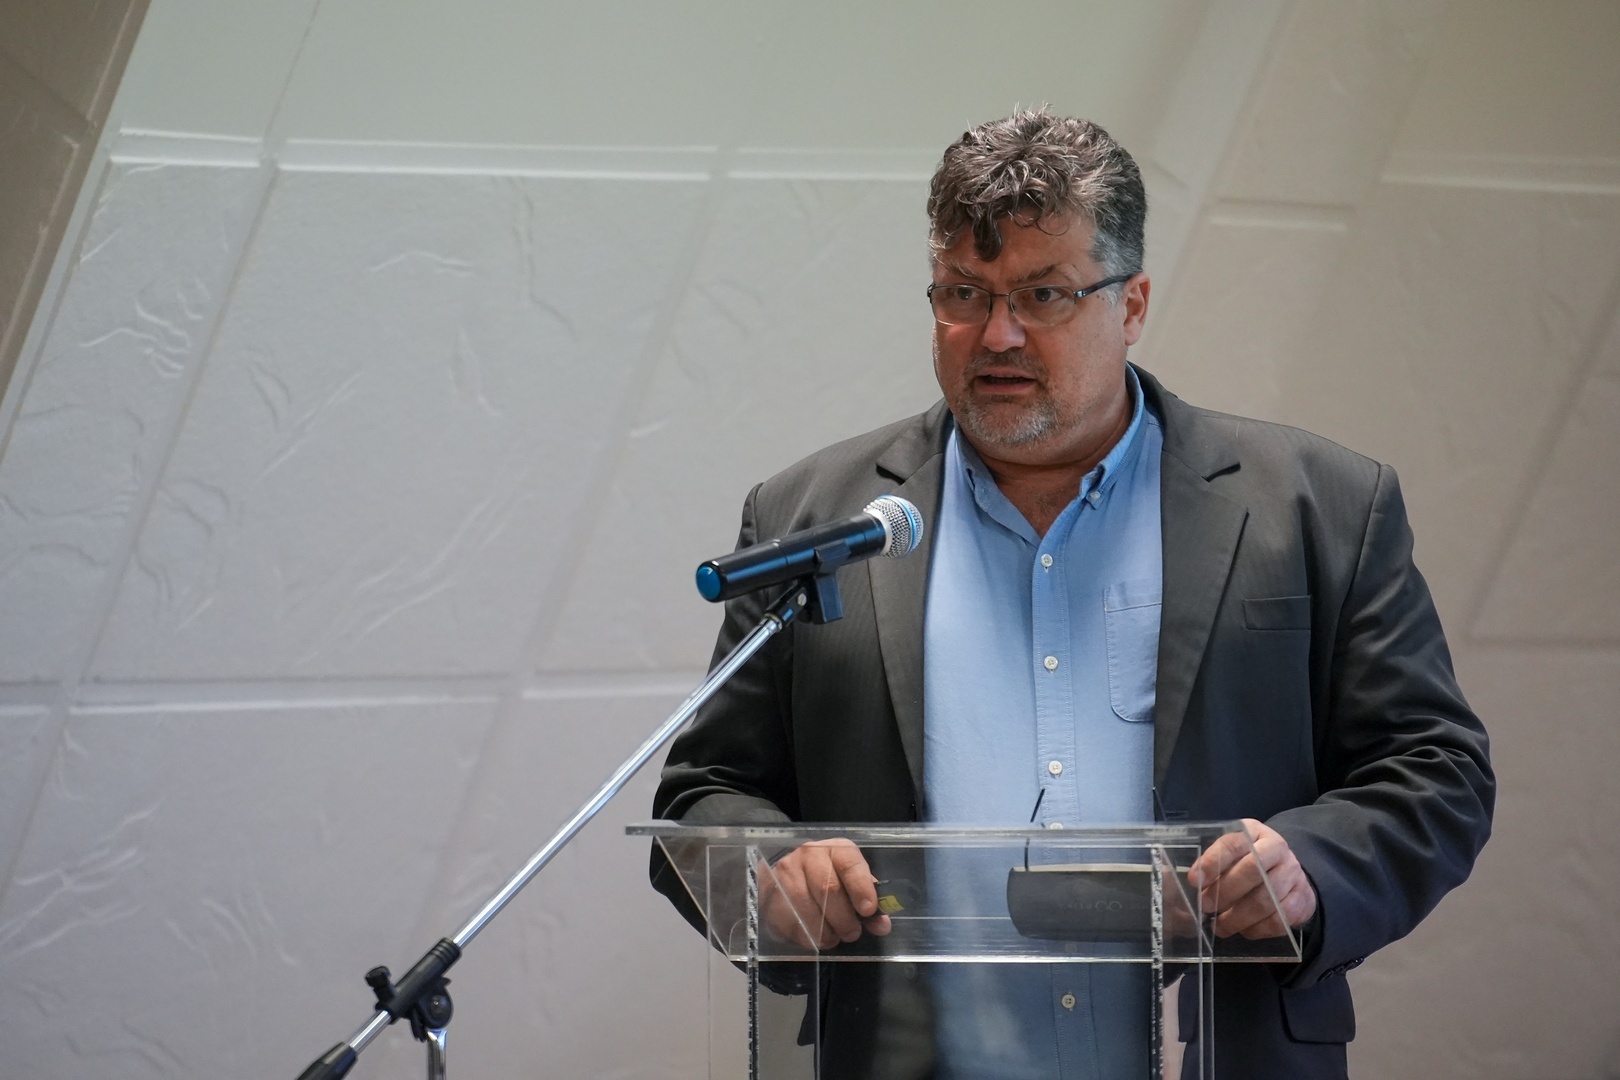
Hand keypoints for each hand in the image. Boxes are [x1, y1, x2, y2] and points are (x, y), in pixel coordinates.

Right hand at [757, 838, 891, 949]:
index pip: (849, 863)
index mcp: (835, 850)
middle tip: (852, 933)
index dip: (861, 887)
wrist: (791, 873)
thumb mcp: (852, 883)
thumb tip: (882, 925)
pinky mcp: (769, 892)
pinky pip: (787, 921)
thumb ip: (869, 902)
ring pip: (806, 909)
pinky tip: (813, 937)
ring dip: (824, 931)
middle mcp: (809, 854)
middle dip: (843, 918)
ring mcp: (786, 872)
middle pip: (827, 889)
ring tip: (833, 938)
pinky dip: (804, 937)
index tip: (868, 910)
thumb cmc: (830, 879)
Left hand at [1186, 819, 1316, 939]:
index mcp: (1255, 832)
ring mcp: (1293, 874)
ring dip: (1238, 917)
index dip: (1212, 862)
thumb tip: (1196, 882)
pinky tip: (1243, 930)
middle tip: (1206, 906)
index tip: (1194, 880)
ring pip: (1265, 900)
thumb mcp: (1234, 852)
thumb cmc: (1251, 860)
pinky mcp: (1303, 899)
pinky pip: (1279, 920)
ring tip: (1219, 926)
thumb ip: (1216, 863)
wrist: (1290, 872)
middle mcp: (1278, 849)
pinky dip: (1257, 929)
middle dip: (1225, 892)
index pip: (1233, 843)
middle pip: (1252, 871)